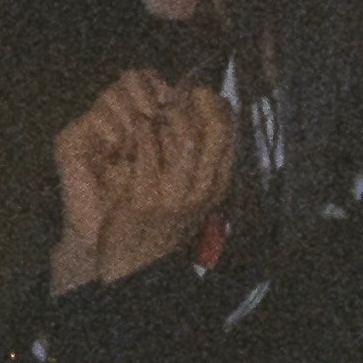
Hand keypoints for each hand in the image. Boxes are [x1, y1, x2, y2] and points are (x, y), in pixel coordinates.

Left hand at [52, 70, 235, 287]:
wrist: (135, 267)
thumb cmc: (160, 227)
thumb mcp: (192, 198)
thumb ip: (199, 164)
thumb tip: (197, 116)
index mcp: (215, 187)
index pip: (230, 133)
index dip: (214, 105)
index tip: (196, 96)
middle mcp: (200, 189)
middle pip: (213, 128)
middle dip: (193, 102)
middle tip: (173, 96)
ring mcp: (173, 192)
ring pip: (181, 133)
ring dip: (164, 114)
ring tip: (151, 113)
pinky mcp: (144, 193)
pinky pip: (145, 146)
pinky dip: (139, 130)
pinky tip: (131, 130)